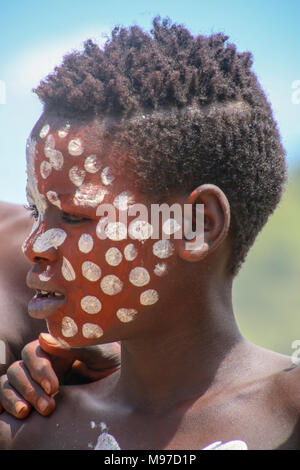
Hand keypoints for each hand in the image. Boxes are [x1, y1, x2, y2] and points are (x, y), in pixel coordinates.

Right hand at [0, 333, 119, 418]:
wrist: (129, 388)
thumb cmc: (114, 365)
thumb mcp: (101, 353)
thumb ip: (74, 346)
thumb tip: (42, 338)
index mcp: (57, 349)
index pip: (33, 352)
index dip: (39, 369)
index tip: (54, 387)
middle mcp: (43, 364)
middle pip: (18, 368)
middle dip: (29, 387)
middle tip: (48, 406)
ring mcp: (35, 382)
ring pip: (9, 382)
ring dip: (15, 397)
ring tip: (29, 413)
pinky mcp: (32, 400)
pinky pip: (5, 397)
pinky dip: (3, 403)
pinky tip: (15, 414)